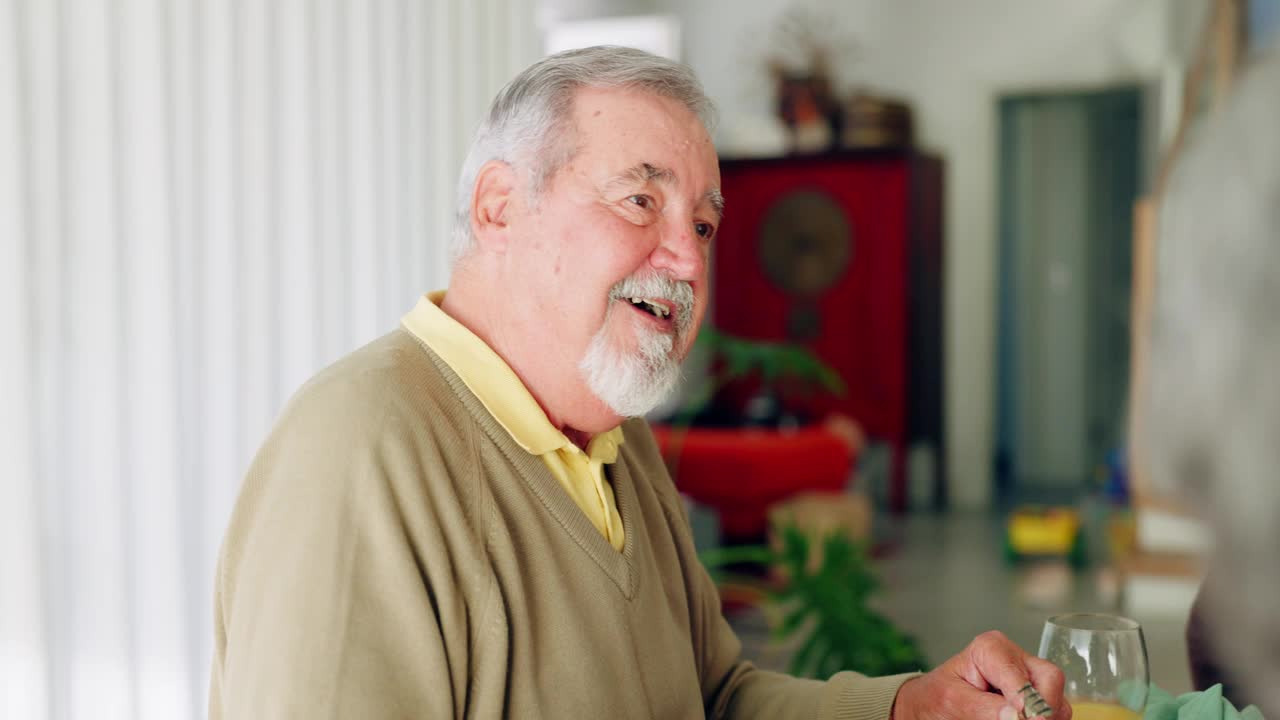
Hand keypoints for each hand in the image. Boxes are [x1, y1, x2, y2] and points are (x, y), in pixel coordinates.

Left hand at [891, 630, 1071, 719]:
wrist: (931, 704)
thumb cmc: (937, 697)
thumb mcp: (952, 700)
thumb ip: (983, 707)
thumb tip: (1016, 715)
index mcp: (992, 648)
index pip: (1022, 675)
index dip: (1029, 703)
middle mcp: (1016, 657)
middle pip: (1051, 679)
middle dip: (1043, 709)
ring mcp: (1029, 676)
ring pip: (1057, 700)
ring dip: (1044, 717)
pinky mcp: (1036, 695)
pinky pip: (1054, 712)